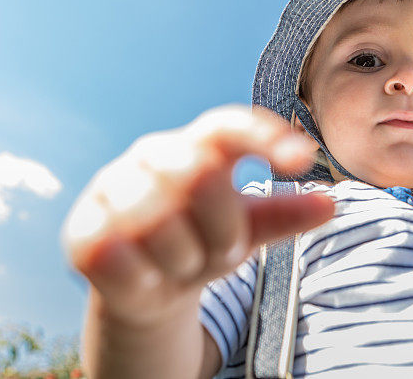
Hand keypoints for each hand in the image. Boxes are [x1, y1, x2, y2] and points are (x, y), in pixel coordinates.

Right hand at [60, 104, 334, 326]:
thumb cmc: (202, 242)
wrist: (147, 287)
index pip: (227, 126)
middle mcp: (151, 155)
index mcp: (195, 146)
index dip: (263, 136)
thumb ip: (282, 216)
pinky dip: (147, 279)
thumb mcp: (246, 230)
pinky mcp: (82, 230)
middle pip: (199, 175)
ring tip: (182, 262)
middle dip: (222, 228)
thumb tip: (329, 204)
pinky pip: (123, 257)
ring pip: (160, 224)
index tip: (302, 158)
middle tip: (222, 251)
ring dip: (185, 260)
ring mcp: (112, 188)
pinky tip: (146, 276)